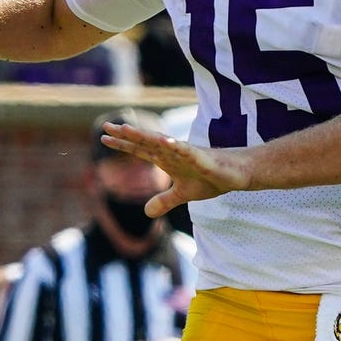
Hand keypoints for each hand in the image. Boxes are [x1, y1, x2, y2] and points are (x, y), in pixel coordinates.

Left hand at [100, 122, 252, 216]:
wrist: (235, 175)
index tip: (104, 137)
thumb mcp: (182, 194)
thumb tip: (146, 213)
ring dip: (143, 136)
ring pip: (160, 142)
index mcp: (166, 159)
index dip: (123, 144)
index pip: (140, 149)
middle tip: (105, 126)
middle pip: (145, 141)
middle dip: (126, 135)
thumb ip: (164, 200)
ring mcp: (185, 152)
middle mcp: (172, 152)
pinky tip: (163, 141)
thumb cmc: (210, 179)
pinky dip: (174, 146)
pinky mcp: (200, 157)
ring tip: (126, 129)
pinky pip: (185, 150)